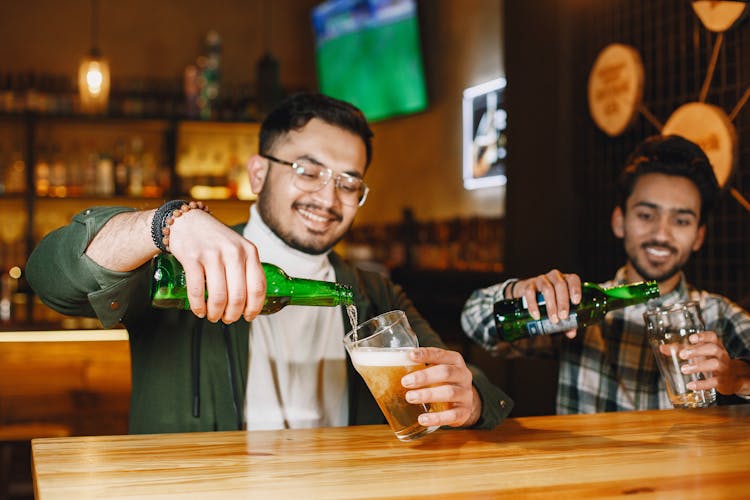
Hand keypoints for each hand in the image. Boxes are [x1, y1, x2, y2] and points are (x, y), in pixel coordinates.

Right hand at [167, 208, 265, 322]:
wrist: (187, 221)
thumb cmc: (215, 240)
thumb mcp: (238, 248)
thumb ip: (247, 268)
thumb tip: (252, 302)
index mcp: (249, 251)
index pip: (258, 287)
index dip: (254, 307)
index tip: (248, 316)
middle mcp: (233, 252)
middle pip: (238, 296)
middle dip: (233, 314)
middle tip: (227, 319)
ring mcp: (213, 254)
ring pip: (219, 296)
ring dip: (216, 313)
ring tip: (213, 316)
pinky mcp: (192, 258)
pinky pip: (197, 291)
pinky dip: (199, 306)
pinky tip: (199, 311)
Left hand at [401, 347, 480, 427]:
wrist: (463, 402)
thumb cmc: (443, 382)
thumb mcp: (436, 370)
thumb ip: (420, 367)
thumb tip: (388, 365)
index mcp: (454, 361)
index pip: (441, 354)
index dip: (426, 354)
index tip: (410, 355)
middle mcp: (463, 375)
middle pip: (445, 373)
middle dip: (424, 377)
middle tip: (405, 382)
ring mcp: (466, 394)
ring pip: (449, 393)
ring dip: (428, 395)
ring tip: (410, 397)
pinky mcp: (464, 412)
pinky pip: (451, 415)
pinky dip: (436, 418)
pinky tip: (422, 419)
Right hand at [511, 269, 581, 338]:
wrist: (527, 294)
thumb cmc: (549, 301)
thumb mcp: (559, 308)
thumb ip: (567, 320)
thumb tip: (571, 333)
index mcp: (565, 280)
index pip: (573, 279)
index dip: (575, 289)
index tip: (576, 302)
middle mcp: (554, 277)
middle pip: (560, 285)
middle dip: (563, 302)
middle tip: (563, 316)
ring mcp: (540, 280)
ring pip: (547, 288)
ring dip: (551, 305)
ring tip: (553, 319)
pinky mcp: (528, 286)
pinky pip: (530, 293)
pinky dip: (533, 305)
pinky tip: (537, 316)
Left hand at [680, 331, 749, 395]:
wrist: (731, 379)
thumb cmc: (710, 361)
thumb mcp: (698, 353)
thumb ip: (680, 349)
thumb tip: (662, 348)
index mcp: (715, 345)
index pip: (713, 337)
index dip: (703, 336)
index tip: (691, 338)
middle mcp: (721, 355)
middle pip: (713, 348)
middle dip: (698, 350)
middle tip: (682, 355)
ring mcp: (723, 368)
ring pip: (715, 364)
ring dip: (699, 366)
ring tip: (684, 369)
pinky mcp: (722, 381)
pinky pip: (714, 382)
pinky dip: (702, 384)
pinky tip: (690, 385)